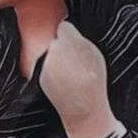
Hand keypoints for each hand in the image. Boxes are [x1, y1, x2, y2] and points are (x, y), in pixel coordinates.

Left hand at [39, 21, 118, 137]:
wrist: (84, 111)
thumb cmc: (94, 84)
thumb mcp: (96, 56)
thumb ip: (81, 40)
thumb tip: (68, 29)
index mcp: (74, 43)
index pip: (63, 27)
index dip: (68, 35)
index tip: (71, 42)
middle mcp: (58, 51)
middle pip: (55, 41)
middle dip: (62, 48)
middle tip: (73, 61)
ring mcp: (48, 64)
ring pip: (49, 54)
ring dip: (56, 60)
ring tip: (68, 73)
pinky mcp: (40, 75)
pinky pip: (44, 66)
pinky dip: (51, 71)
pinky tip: (62, 80)